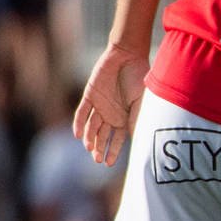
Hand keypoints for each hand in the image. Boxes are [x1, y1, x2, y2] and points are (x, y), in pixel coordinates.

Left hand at [75, 44, 149, 165]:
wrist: (128, 56)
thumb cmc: (140, 79)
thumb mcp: (142, 103)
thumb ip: (138, 120)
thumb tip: (139, 142)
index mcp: (124, 117)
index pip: (117, 139)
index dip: (113, 152)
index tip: (110, 164)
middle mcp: (111, 114)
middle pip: (102, 136)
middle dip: (100, 149)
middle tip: (98, 160)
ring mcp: (99, 105)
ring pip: (91, 127)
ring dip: (90, 138)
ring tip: (90, 148)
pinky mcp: (89, 95)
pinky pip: (82, 112)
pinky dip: (79, 123)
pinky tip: (78, 135)